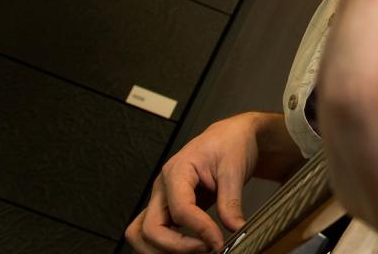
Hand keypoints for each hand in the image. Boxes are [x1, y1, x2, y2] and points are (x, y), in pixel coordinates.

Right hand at [125, 113, 268, 252]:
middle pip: (150, 228)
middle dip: (176, 247)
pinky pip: (153, 232)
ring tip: (197, 250)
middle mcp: (163, 186)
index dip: (200, 230)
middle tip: (207, 249)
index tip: (219, 242)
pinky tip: (189, 247)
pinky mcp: (166, 207)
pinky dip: (165, 246)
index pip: (180, 209)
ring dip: (163, 250)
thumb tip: (235, 229)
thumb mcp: (235, 170)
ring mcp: (161, 198)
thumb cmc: (229, 145)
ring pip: (142, 234)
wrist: (229, 136)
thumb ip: (232, 202)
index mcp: (178, 170)